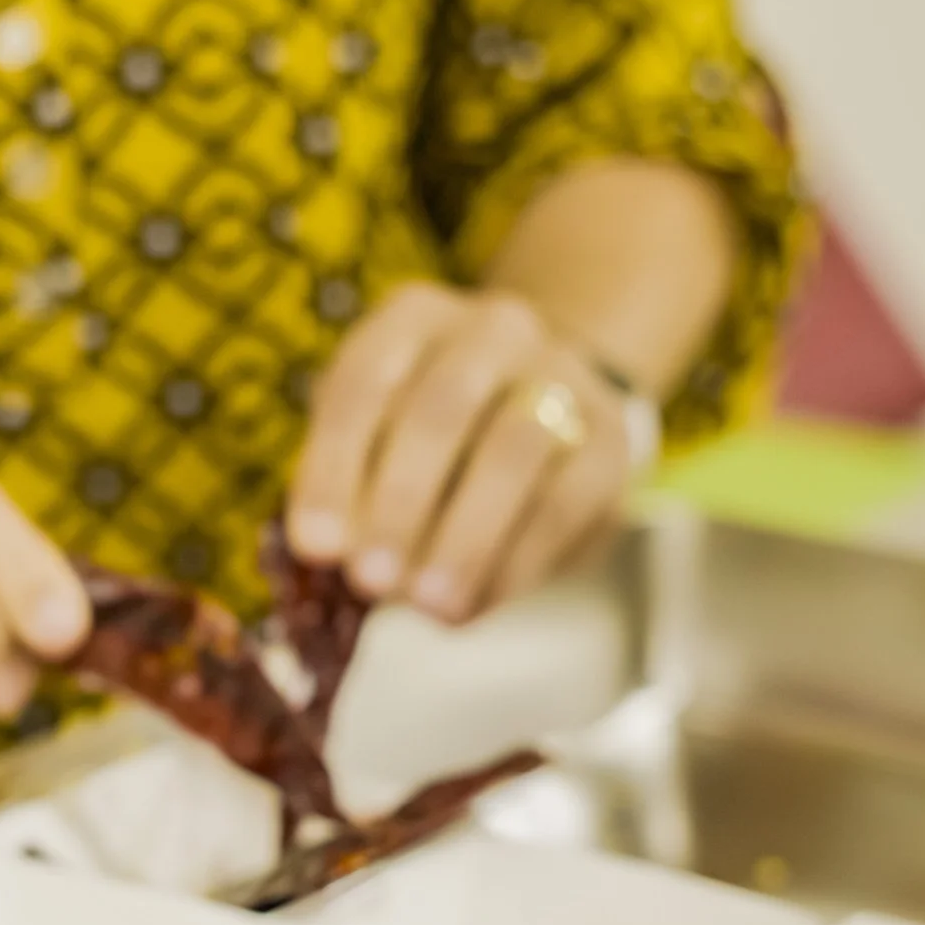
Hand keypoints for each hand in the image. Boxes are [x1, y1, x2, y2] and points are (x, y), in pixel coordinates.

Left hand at [289, 283, 634, 623]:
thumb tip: (330, 555)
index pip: (364, 382)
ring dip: (465, 537)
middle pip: (443, 409)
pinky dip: (516, 562)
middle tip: (372, 580)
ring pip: (514, 449)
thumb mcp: (374, 443)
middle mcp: (492, 331)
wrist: (548, 409)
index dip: (334, 467)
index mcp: (414, 319)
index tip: (315, 547)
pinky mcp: (609, 439)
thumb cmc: (433, 440)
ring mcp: (561, 376)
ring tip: (430, 605)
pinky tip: (479, 606)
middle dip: (401, 502)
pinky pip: (566, 500)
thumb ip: (349, 489)